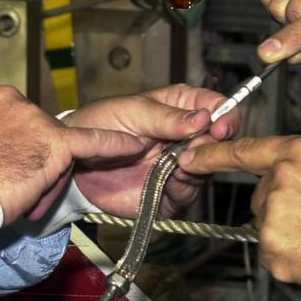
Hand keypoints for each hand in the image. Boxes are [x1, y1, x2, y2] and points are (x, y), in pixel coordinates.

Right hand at [0, 85, 145, 223]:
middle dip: (32, 151)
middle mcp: (9, 98)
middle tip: (11, 176)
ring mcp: (33, 117)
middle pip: (37, 125)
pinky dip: (114, 145)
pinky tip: (135, 145)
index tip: (6, 156)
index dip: (14, 139)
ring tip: (21, 185)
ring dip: (47, 164)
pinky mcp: (55, 141)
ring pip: (57, 141)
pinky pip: (93, 142)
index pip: (12, 114)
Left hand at [63, 84, 239, 218]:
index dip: (225, 116)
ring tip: (178, 165)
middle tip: (194, 149)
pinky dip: (183, 189)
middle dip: (211, 146)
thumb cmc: (99, 125)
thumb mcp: (131, 111)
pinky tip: (169, 182)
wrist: (74, 163)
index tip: (220, 126)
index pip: (217, 107)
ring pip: (207, 169)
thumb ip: (166, 117)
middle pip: (219, 142)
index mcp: (181, 107)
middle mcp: (186, 136)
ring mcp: (180, 165)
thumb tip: (203, 118)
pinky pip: (188, 194)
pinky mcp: (170, 192)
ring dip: (197, 168)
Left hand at [179, 135, 300, 299]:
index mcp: (298, 153)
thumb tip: (286, 173)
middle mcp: (279, 180)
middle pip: (261, 195)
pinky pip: (272, 251)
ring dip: (287, 231)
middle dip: (282, 206)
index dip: (213, 153)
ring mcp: (272, 216)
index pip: (244, 150)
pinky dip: (289, 255)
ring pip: (267, 224)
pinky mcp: (271, 249)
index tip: (191, 155)